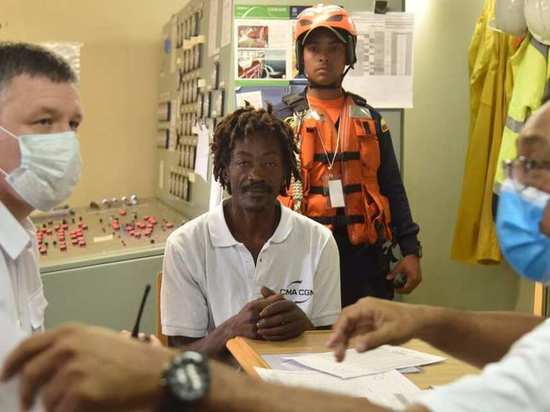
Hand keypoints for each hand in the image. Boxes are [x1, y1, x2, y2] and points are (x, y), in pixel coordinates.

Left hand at [1, 324, 173, 411]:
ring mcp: (74, 369)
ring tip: (73, 404)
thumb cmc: (132, 358)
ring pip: (46, 399)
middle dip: (26, 394)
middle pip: (30, 376)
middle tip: (27, 404)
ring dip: (55, 406)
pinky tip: (84, 408)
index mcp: (70, 333)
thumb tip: (43, 364)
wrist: (156, 371)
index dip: (12, 364)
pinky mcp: (81, 392)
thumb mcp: (97, 340)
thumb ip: (69, 346)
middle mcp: (68, 347)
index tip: (6, 376)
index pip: (27, 347)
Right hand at [228, 288, 283, 339]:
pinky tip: (281, 330)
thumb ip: (266, 299)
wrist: (234, 327)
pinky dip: (275, 332)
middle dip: (281, 313)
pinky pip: (268, 333)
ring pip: (270, 324)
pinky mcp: (254, 335)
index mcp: (253, 306)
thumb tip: (280, 295)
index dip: (279, 303)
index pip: (270, 303)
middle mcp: (252, 315)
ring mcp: (253, 326)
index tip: (287, 302)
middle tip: (290, 313)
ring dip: (280, 323)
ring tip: (288, 321)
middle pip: (271, 313)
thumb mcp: (253, 303)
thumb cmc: (246, 313)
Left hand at [256, 287, 313, 340]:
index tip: (260, 314)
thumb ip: (271, 296)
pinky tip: (266, 337)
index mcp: (290, 304)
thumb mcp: (280, 302)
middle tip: (257, 324)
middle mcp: (296, 313)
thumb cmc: (287, 310)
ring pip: (283, 329)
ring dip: (270, 331)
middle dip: (268, 321)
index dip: (269, 309)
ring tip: (260, 331)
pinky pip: (285, 337)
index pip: (279, 305)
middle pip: (281, 318)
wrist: (302, 322)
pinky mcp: (297, 334)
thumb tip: (262, 287)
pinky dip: (274, 337)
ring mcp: (298, 324)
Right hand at [326, 297, 421, 361]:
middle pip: (345, 322)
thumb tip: (357, 348)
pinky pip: (355, 331)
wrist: (419, 320)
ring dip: (343, 340)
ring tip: (339, 355)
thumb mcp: (391, 332)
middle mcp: (363, 309)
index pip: (347, 316)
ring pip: (349, 328)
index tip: (332, 342)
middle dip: (338, 337)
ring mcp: (365, 316)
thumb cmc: (406, 323)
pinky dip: (350, 341)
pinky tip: (347, 350)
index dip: (338, 330)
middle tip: (335, 353)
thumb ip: (373, 339)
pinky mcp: (368, 324)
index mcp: (366, 306)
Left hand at [386, 254, 421, 292]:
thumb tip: (388, 278)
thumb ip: (394, 273)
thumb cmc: (408, 261)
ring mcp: (418, 279)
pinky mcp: (418, 278)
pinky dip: (408, 285)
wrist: (413, 256)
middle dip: (403, 290)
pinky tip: (404, 282)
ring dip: (406, 288)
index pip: (406, 289)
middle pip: (410, 290)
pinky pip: (413, 285)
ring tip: (399, 285)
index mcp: (412, 278)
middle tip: (397, 289)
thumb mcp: (399, 267)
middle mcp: (417, 280)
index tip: (396, 290)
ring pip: (412, 288)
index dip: (400, 290)